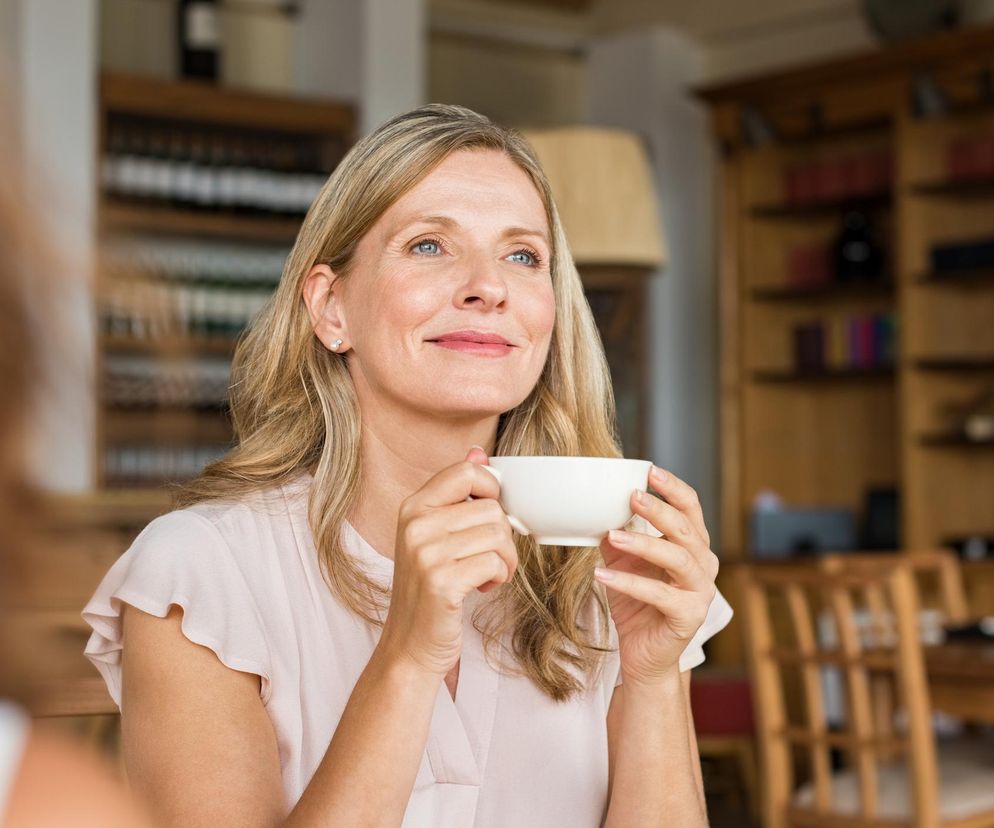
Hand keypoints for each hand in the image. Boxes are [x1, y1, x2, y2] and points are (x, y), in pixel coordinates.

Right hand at [379, 448, 517, 678]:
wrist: (410, 645)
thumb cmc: (429, 589)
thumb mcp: (435, 535)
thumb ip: (456, 493)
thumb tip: (479, 452)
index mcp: (413, 507)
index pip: (467, 471)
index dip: (492, 489)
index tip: (489, 516)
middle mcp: (416, 525)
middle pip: (491, 508)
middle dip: (502, 537)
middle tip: (487, 560)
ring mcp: (426, 553)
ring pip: (499, 535)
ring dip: (504, 561)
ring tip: (485, 575)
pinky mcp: (442, 582)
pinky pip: (496, 562)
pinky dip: (498, 577)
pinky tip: (480, 589)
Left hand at [594, 465, 718, 687]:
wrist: (644, 655)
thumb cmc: (636, 604)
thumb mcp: (622, 561)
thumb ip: (616, 533)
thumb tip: (594, 504)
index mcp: (693, 546)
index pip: (691, 508)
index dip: (673, 488)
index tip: (650, 470)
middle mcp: (704, 565)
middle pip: (687, 529)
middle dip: (659, 509)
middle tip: (632, 495)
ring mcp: (700, 592)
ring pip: (677, 558)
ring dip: (644, 543)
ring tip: (612, 534)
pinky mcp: (688, 617)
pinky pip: (659, 594)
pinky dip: (629, 583)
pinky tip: (602, 575)